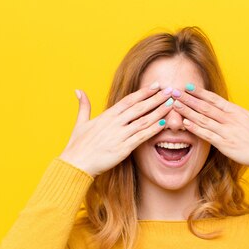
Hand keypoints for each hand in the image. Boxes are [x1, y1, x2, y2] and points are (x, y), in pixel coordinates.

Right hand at [59, 82, 173, 176]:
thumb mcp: (80, 123)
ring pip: (143, 120)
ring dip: (159, 111)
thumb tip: (78, 90)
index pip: (129, 100)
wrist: (76, 163)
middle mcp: (115, 123)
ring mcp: (120, 135)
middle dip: (156, 98)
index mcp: (107, 115)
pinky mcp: (123, 148)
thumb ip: (83, 106)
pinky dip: (153, 129)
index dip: (144, 92)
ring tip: (171, 104)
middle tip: (170, 90)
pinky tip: (164, 123)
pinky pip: (142, 137)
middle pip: (139, 107)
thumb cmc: (77, 145)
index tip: (156, 85)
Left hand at [170, 80, 248, 169]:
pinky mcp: (224, 145)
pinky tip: (184, 123)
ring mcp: (226, 132)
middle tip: (174, 92)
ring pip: (203, 119)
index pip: (215, 99)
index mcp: (238, 111)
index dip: (200, 92)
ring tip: (175, 105)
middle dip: (188, 99)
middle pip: (205, 107)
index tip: (188, 86)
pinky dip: (195, 128)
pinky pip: (206, 135)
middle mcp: (230, 119)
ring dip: (187, 111)